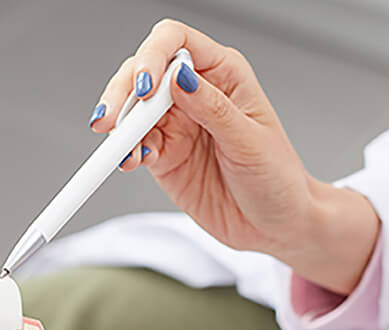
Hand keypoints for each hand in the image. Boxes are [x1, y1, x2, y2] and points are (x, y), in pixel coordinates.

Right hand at [91, 19, 378, 293]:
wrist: (274, 226)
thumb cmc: (277, 179)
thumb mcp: (250, 142)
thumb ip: (213, 109)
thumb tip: (180, 77)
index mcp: (223, 74)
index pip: (176, 43)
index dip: (153, 56)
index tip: (145, 88)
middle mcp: (195, 94)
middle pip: (143, 74)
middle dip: (123, 93)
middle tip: (111, 121)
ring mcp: (177, 126)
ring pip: (133, 112)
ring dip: (120, 128)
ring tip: (121, 149)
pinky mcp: (165, 158)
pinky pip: (136, 147)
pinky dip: (126, 153)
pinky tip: (129, 161)